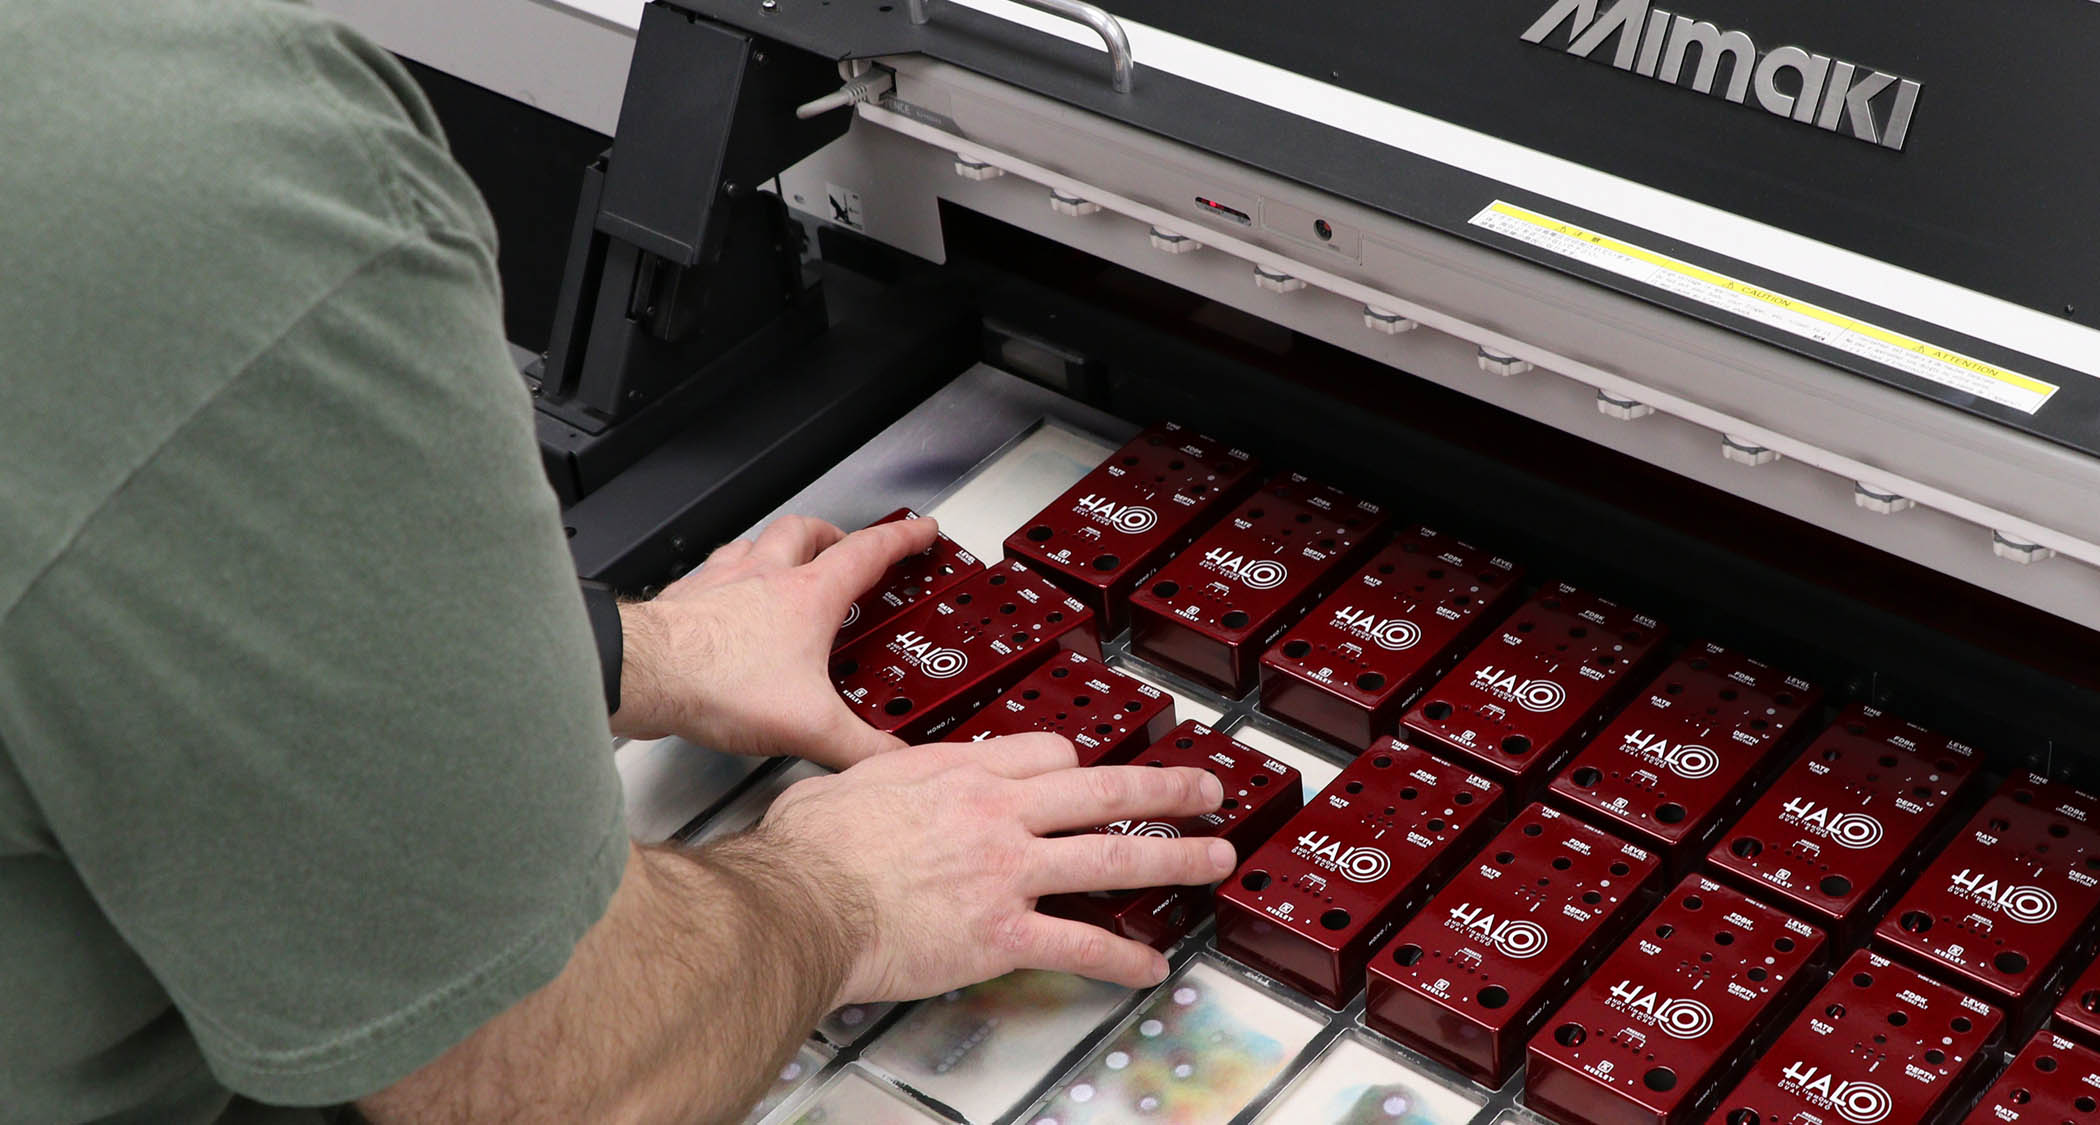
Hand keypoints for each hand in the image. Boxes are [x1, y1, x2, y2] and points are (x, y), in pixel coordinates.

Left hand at [613, 515, 939, 768]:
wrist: (645, 674)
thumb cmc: (716, 681)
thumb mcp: (809, 725)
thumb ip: (860, 747)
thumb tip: (894, 759)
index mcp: (806, 596)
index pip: (867, 552)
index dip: (901, 538)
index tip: (918, 530)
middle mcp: (764, 577)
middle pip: (807, 532)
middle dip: (834, 534)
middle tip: (846, 546)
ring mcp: (722, 583)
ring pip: (759, 543)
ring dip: (778, 547)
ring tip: (787, 563)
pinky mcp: (687, 599)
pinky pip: (714, 570)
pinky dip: (729, 575)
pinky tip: (727, 597)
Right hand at [754, 733, 1236, 1004]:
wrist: (800, 902)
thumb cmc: (806, 850)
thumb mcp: (846, 781)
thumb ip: (880, 779)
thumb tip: (873, 783)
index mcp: (960, 773)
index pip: (1046, 753)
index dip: (1077, 762)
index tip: (1090, 769)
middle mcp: (997, 813)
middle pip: (1102, 792)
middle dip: (1164, 791)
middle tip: (1205, 791)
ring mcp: (1008, 872)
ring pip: (1111, 858)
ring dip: (1174, 860)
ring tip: (1214, 859)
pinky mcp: (1003, 932)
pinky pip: (1080, 945)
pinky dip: (1123, 959)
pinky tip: (1151, 966)